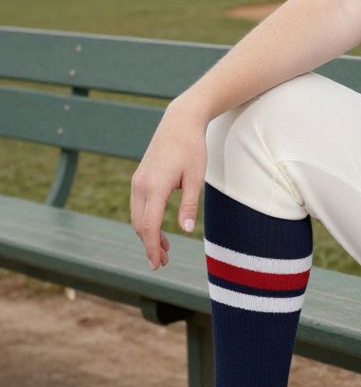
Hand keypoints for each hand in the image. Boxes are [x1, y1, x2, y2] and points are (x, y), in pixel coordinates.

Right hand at [130, 101, 209, 269]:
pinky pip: (139, 206)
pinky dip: (146, 221)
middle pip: (139, 225)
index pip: (149, 226)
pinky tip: (158, 230)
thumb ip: (189, 205)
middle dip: (149, 245)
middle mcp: (140, 186)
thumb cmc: (192, 149)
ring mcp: (137, 181)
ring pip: (137, 217)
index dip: (152, 247)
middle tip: (164, 262)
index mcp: (154, 187)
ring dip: (147, 235)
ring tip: (164, 249)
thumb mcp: (196, 178)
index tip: (158, 264)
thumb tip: (185, 232)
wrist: (179, 122)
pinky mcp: (139, 178)